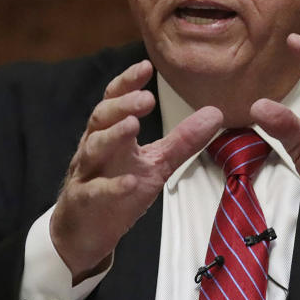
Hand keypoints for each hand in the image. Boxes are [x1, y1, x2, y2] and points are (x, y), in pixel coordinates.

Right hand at [51, 60, 222, 281]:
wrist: (84, 232)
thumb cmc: (117, 191)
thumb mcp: (155, 164)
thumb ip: (183, 140)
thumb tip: (215, 113)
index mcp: (111, 133)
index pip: (115, 100)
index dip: (128, 82)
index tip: (146, 66)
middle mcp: (95, 147)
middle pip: (101, 118)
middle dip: (122, 105)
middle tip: (146, 98)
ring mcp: (87, 174)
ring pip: (94, 148)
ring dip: (113, 135)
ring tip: (132, 126)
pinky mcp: (85, 201)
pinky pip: (95, 191)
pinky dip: (112, 186)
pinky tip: (129, 181)